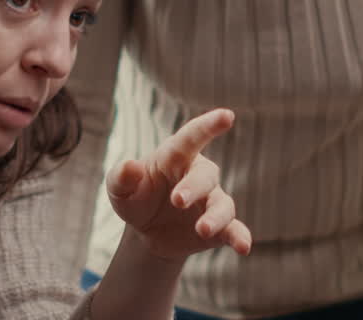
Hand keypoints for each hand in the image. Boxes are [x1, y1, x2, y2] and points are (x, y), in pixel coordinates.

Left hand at [105, 108, 251, 261]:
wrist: (146, 233)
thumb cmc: (134, 198)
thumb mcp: (119, 188)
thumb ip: (122, 177)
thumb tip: (131, 166)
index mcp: (175, 157)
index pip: (192, 137)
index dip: (209, 126)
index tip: (227, 116)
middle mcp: (198, 176)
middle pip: (205, 176)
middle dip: (193, 187)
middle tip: (177, 200)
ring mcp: (210, 201)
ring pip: (222, 204)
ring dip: (215, 217)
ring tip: (203, 229)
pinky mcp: (219, 228)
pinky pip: (234, 230)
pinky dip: (240, 237)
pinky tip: (243, 247)